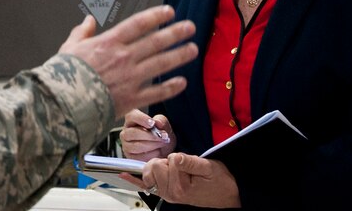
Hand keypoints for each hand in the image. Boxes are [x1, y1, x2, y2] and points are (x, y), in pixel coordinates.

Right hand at [58, 6, 196, 117]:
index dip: (156, 16)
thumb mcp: (69, 48)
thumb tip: (88, 21)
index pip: (139, 24)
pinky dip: (171, 87)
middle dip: (176, 33)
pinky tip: (182, 82)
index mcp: (109, 43)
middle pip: (156, 41)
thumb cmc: (63, 76)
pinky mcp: (131, 98)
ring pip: (161, 64)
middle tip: (190, 27)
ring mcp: (130, 78)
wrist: (63, 104)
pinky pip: (157, 92)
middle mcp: (124, 58)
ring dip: (179, 56)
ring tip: (192, 50)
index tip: (169, 12)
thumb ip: (81, 33)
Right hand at [120, 109, 174, 160]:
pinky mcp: (130, 157)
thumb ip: (161, 121)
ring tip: (162, 143)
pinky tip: (158, 151)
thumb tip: (157, 122)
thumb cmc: (159, 135)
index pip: (131, 116)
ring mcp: (126, 146)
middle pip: (133, 133)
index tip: (152, 123)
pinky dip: (151, 154)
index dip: (141, 119)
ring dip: (152, 145)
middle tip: (163, 136)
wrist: (163, 150)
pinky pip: (139, 157)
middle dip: (150, 135)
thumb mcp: (163, 125)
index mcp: (132, 121)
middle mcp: (126, 132)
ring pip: (136, 146)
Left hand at [122, 153, 240, 207]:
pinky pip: (144, 185)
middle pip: (153, 166)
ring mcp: (166, 194)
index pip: (166, 161)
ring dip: (159, 166)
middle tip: (180, 165)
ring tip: (175, 169)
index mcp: (181, 187)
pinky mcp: (165, 193)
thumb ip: (190, 162)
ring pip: (148, 172)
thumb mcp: (209, 168)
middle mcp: (171, 193)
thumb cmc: (220, 181)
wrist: (227, 195)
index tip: (184, 161)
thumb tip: (175, 157)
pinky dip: (134, 179)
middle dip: (164, 161)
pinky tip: (124, 174)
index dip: (175, 157)